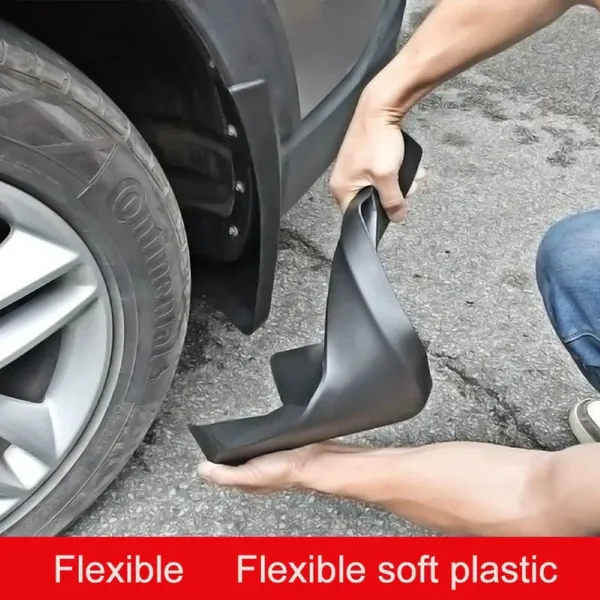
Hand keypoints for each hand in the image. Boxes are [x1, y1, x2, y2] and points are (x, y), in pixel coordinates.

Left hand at [197, 442, 365, 494]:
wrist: (317, 459)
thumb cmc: (287, 471)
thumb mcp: (251, 475)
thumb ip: (226, 475)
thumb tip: (201, 469)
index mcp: (247, 481)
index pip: (222, 471)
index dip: (212, 460)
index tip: (205, 444)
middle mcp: (255, 471)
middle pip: (234, 460)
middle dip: (225, 449)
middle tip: (217, 434)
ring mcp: (267, 459)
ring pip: (247, 450)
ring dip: (241, 440)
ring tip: (232, 429)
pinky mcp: (277, 446)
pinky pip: (260, 440)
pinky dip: (255, 435)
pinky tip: (255, 429)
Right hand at [329, 89, 425, 221]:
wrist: (380, 106)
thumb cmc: (376, 138)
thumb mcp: (387, 176)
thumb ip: (393, 201)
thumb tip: (397, 217)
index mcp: (341, 188)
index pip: (357, 216)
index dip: (377, 217)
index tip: (393, 211)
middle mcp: (343, 180)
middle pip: (370, 202)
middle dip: (393, 197)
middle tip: (406, 190)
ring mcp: (353, 168)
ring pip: (378, 187)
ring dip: (397, 184)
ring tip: (411, 176)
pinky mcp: (363, 159)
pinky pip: (380, 174)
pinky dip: (394, 172)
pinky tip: (405, 166)